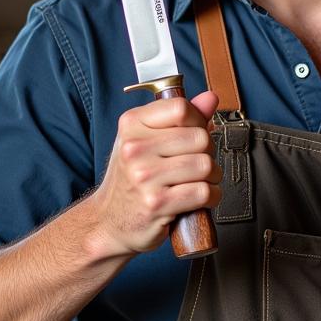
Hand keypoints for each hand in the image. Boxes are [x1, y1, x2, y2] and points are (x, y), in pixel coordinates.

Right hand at [87, 90, 221, 258]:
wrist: (109, 221)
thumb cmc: (131, 178)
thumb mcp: (147, 139)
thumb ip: (180, 117)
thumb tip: (210, 98)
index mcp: (131, 124)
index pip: (181, 108)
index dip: (198, 120)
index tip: (194, 132)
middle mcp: (135, 148)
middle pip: (200, 138)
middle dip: (208, 152)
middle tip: (195, 162)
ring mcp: (145, 177)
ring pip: (206, 165)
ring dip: (211, 176)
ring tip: (197, 180)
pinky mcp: (157, 204)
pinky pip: (204, 192)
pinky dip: (211, 196)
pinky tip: (198, 198)